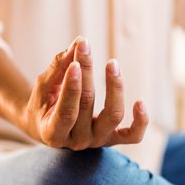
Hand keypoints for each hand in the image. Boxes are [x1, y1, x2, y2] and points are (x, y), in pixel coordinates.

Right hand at [23, 36, 147, 149]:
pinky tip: (140, 102)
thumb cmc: (43, 104)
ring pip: (113, 116)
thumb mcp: (44, 87)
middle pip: (87, 106)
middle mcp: (77, 141)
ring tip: (112, 63)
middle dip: (87, 73)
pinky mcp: (113, 139)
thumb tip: (79, 42)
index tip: (75, 63)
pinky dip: (140, 121)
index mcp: (53, 133)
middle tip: (84, 47)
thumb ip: (58, 67)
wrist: (49, 127)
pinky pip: (133, 135)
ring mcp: (97, 141)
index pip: (67, 112)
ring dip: (114, 87)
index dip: (71, 87)